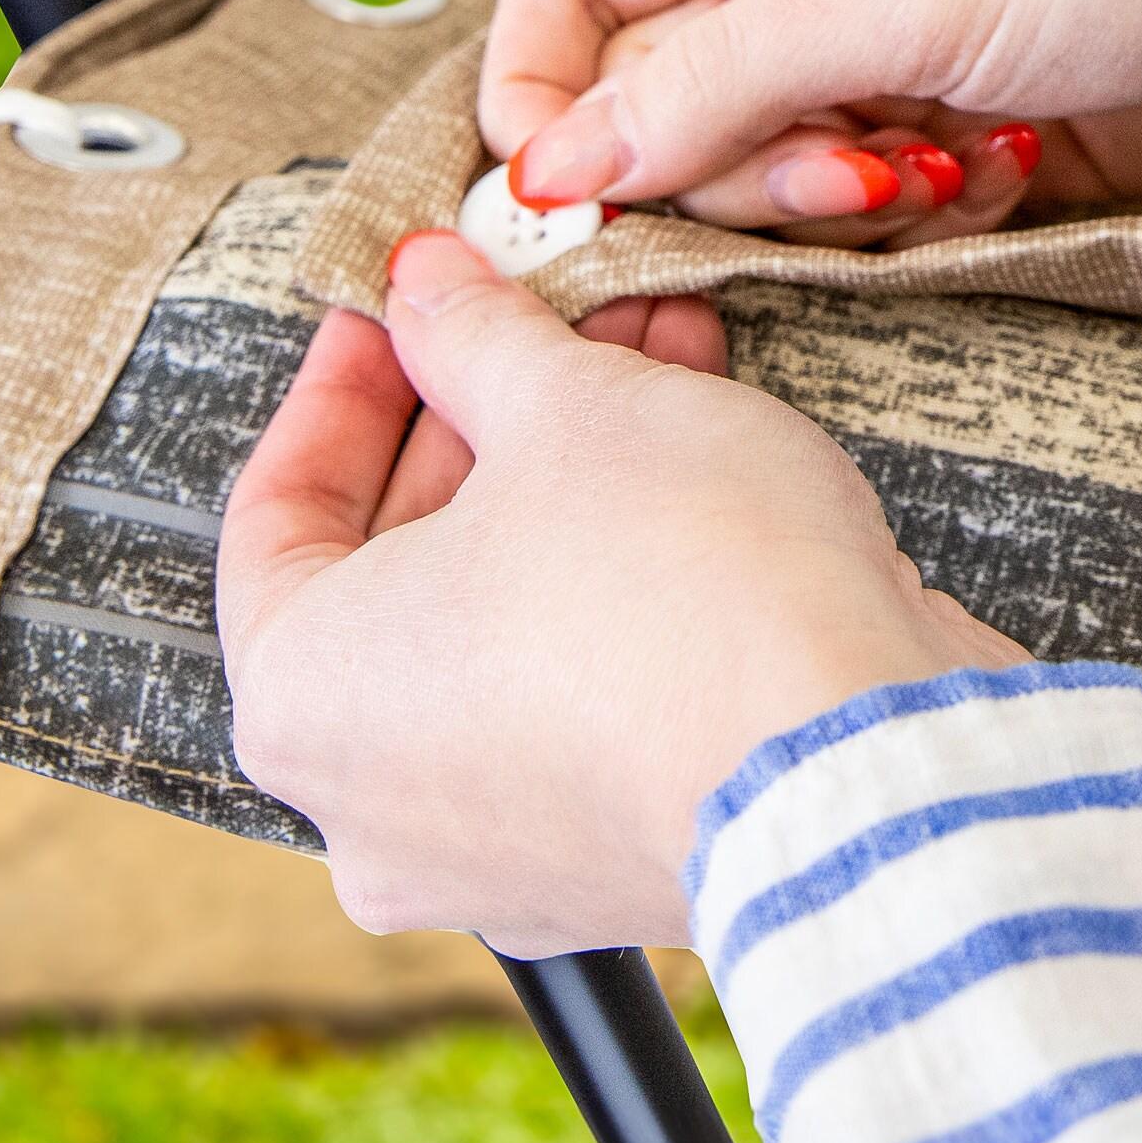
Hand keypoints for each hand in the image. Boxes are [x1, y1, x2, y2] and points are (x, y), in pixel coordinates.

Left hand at [217, 232, 1022, 951]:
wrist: (865, 759)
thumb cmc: (682, 591)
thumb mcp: (567, 407)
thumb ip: (476, 336)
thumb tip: (427, 285)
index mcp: (304, 699)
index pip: (276, 514)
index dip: (349, 382)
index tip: (405, 307)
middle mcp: (373, 804)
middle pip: (403, 566)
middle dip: (490, 415)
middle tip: (546, 311)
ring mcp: (500, 851)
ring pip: (509, 621)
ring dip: (573, 478)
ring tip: (656, 349)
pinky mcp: (621, 857)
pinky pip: (589, 688)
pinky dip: (625, 576)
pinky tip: (702, 448)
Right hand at [483, 0, 1141, 244]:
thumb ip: (722, 79)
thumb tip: (548, 167)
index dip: (542, 83)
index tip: (557, 187)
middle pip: (667, 107)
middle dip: (726, 169)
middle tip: (839, 176)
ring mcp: (903, 67)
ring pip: (773, 182)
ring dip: (833, 206)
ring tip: (943, 172)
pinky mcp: (982, 150)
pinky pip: (881, 222)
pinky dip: (918, 226)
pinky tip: (1005, 180)